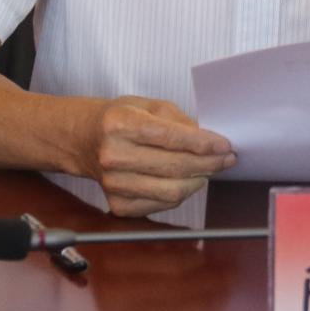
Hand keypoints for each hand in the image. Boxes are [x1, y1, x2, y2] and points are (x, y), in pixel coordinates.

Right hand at [76, 95, 235, 216]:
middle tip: (226, 158)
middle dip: (208, 163)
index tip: (225, 145)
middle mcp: (113, 155)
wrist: (83, 140)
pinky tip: (185, 181)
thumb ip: (179, 121)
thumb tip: (209, 140)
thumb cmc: (118, 119)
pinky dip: (180, 194)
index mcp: (120, 124)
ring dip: (198, 181)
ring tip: (208, 169)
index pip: (171, 138)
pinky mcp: (117, 205)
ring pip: (172, 191)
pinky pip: (162, 205)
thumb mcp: (147, 105)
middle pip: (175, 167)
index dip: (203, 144)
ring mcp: (113, 184)